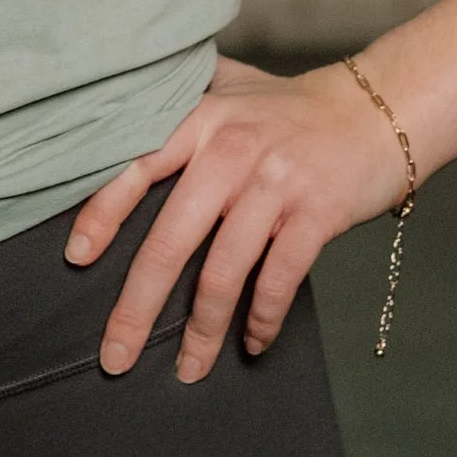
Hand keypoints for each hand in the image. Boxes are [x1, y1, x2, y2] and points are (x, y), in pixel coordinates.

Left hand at [65, 55, 408, 380]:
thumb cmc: (295, 108)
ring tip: (188, 368)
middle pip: (169, 240)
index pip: (136, 167)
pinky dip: (262, 319)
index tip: (76, 258)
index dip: (101, 214)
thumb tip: (115, 116)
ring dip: (202, 331)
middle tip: (116, 355)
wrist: (381, 111)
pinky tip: (253, 343)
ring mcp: (276, 184)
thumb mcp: (231, 87)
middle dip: (137, 307)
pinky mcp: (317, 214)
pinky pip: (279, 280)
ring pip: (223, 273)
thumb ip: (181, 98)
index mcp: (202, 119)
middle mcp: (232, 150)